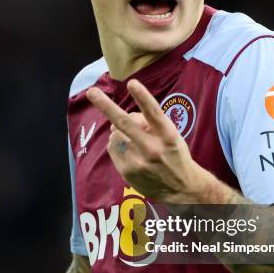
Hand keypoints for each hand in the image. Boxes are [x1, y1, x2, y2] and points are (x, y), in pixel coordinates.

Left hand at [86, 79, 209, 201]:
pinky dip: (116, 144)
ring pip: (116, 135)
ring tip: (132, 139)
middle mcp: (153, 148)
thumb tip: (122, 118)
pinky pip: (112, 148)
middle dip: (106, 106)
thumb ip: (151, 124)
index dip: (142, 96)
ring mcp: (138, 162)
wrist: (181, 189)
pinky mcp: (127, 172)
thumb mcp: (172, 135)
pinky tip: (128, 150)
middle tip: (91, 92)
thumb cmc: (175, 155)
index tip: (132, 83)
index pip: (153, 112)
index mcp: (168, 135)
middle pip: (125, 123)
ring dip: (118, 132)